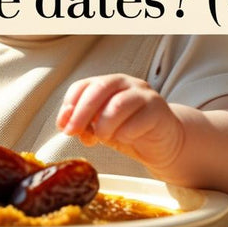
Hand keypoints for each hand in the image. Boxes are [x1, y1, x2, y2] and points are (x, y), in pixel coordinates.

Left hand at [56, 74, 183, 171]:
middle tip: (73, 132)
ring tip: (103, 137)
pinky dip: (125, 134)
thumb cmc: (129, 132)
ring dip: (103, 125)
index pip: (82, 86)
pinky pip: (137, 121)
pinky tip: (125, 139)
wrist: (163, 143)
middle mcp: (125, 83)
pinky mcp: (158, 110)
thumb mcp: (101, 128)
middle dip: (81, 113)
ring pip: (117, 104)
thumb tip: (66, 125)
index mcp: (107, 84)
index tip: (63, 126)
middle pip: (98, 89)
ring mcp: (143, 94)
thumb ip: (84, 124)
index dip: (69, 105)